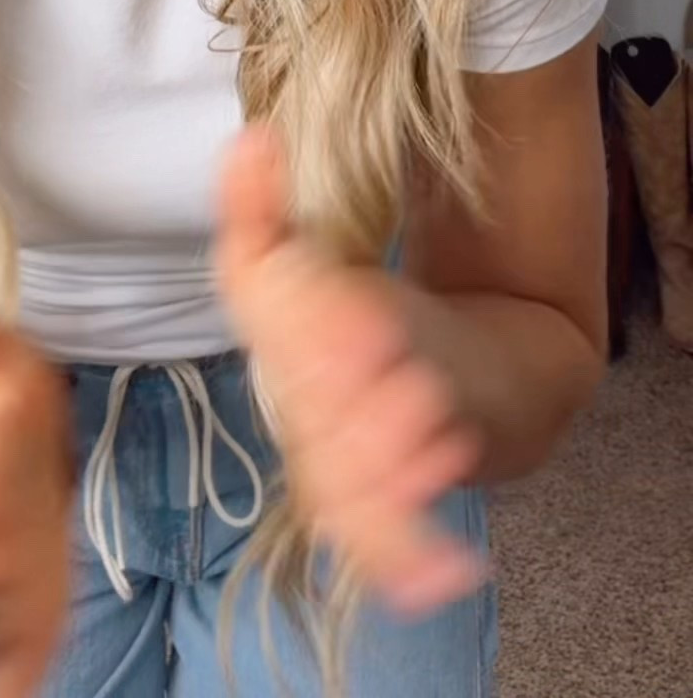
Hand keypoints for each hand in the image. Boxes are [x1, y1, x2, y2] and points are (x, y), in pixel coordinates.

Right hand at [214, 125, 488, 615]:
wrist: (447, 380)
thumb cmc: (362, 319)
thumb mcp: (312, 255)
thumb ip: (263, 205)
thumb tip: (253, 136)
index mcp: (275, 338)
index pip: (270, 323)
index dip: (312, 318)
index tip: (370, 316)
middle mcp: (300, 409)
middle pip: (312, 407)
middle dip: (357, 396)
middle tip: (411, 375)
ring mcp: (342, 463)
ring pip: (342, 481)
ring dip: (386, 464)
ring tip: (439, 433)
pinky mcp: (389, 506)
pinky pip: (380, 547)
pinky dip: (410, 562)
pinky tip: (453, 568)